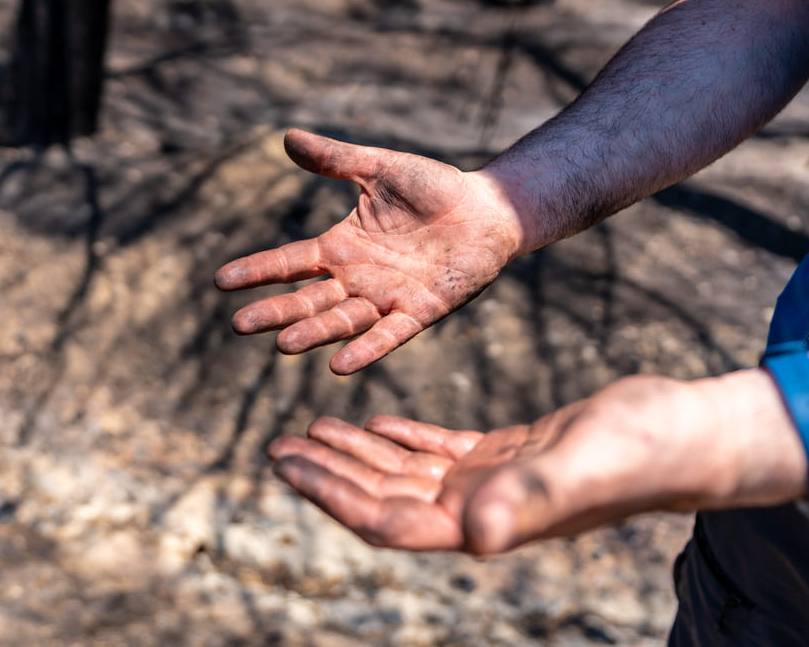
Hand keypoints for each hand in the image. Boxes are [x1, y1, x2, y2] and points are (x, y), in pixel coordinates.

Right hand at [215, 129, 521, 374]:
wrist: (487, 210)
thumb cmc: (434, 188)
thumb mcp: (379, 168)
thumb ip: (335, 159)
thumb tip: (287, 137)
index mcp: (341, 247)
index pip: (289, 262)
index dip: (257, 271)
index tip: (220, 281)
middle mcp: (357, 279)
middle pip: (307, 300)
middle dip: (274, 312)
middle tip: (239, 325)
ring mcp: (387, 298)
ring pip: (341, 321)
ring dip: (313, 334)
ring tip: (283, 345)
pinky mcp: (420, 311)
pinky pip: (389, 335)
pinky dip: (366, 349)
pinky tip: (340, 365)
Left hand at [267, 371, 807, 553]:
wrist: (683, 435)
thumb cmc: (641, 452)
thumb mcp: (580, 467)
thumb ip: (528, 503)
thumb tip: (473, 540)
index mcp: (482, 522)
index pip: (387, 518)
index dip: (333, 495)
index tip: (288, 465)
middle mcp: (477, 509)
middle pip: (383, 495)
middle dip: (328, 473)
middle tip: (279, 445)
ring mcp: (489, 484)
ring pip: (404, 471)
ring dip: (356, 452)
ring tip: (312, 429)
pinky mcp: (504, 456)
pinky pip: (438, 450)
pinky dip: (402, 436)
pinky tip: (376, 422)